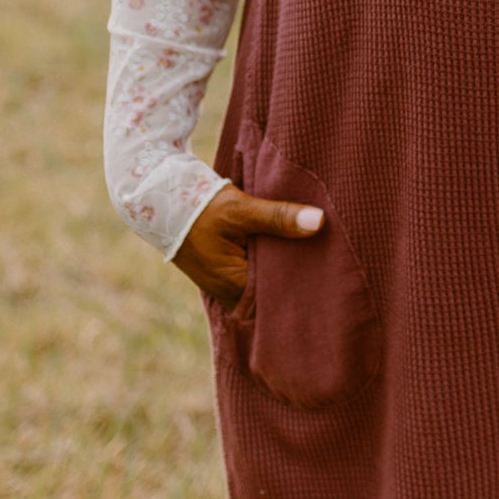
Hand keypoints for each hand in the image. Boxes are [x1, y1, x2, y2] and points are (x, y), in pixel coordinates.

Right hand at [172, 184, 324, 309]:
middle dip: (302, 275)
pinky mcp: (230, 274)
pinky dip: (275, 262)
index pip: (283, 294)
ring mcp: (230, 287)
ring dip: (288, 266)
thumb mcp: (241, 210)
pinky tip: (296, 247)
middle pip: (278, 290)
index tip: (334, 265)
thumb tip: (319, 222)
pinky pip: (259, 274)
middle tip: (335, 256)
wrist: (164, 203)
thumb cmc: (200, 208)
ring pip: (269, 282)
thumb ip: (279, 218)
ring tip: (322, 250)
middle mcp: (234, 294)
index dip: (309, 280)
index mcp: (236, 287)